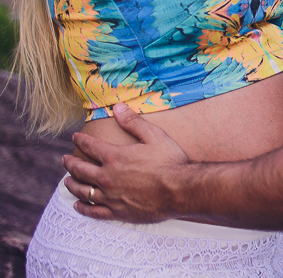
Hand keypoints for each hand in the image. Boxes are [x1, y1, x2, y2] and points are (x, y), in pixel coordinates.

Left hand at [62, 103, 188, 223]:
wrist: (179, 190)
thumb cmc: (170, 161)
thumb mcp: (155, 136)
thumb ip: (134, 122)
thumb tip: (118, 107)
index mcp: (114, 157)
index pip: (90, 146)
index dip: (81, 140)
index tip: (75, 137)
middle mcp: (107, 177)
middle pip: (80, 170)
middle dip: (70, 163)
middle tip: (64, 159)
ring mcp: (110, 196)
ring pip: (83, 191)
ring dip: (72, 185)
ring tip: (67, 181)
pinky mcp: (116, 212)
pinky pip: (93, 211)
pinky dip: (83, 207)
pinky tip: (78, 205)